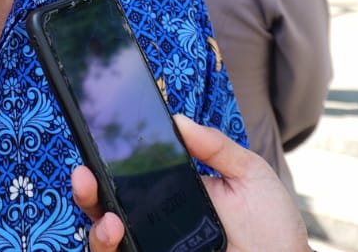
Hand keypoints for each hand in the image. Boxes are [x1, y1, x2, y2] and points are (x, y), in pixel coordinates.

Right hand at [73, 115, 308, 251]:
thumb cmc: (272, 224)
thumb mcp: (248, 173)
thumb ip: (214, 146)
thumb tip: (177, 118)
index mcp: (171, 192)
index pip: (127, 177)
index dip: (104, 164)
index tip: (93, 143)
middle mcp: (156, 222)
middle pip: (105, 208)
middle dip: (86, 192)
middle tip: (84, 176)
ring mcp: (155, 246)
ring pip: (106, 242)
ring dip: (97, 229)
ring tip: (111, 221)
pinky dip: (110, 250)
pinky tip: (118, 236)